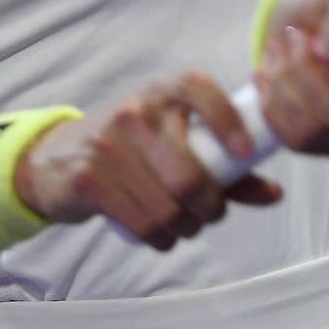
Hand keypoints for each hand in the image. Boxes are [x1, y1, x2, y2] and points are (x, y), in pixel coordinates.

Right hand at [13, 72, 284, 250]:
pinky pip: (140, 222)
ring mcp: (109, 143)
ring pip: (167, 207)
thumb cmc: (130, 149)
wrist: (56, 158)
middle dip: (210, 207)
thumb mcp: (172, 141)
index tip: (244, 154)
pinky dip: (160, 239)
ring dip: (185, 229)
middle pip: (189, 175)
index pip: (199, 89)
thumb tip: (273, 192)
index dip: (228, 121)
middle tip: (210, 214)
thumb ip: (225, 166)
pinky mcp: (88, 177)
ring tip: (183, 226)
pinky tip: (161, 235)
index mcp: (162, 92)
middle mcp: (136, 111)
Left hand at [253, 0, 328, 157]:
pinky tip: (267, 74)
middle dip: (303, 72)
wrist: (305, 22)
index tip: (317, 39)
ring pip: (314, 129)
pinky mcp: (325, 149)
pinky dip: (272, 102)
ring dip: (283, 83)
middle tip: (290, 37)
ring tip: (276, 49)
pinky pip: (293, 138)